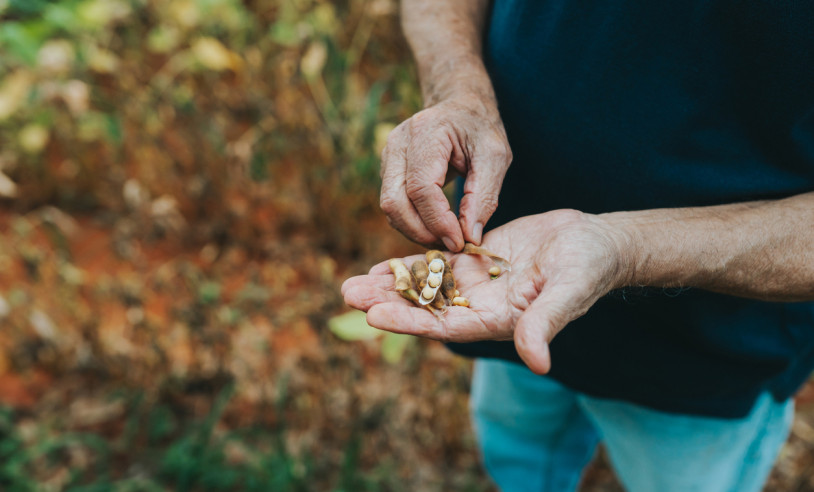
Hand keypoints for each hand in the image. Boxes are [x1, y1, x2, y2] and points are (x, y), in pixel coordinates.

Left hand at [341, 210, 629, 373]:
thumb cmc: (588, 267)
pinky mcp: (477, 260)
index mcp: (499, 320)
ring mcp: (477, 284)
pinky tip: (383, 265)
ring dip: (391, 285)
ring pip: (426, 286)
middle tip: (347, 294)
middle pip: (427, 308)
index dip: (411, 321)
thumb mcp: (567, 292)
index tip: (375, 316)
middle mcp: (482, 306)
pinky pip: (439, 264)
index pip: (447, 326)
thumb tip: (537, 363)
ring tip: (352, 282)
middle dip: (388, 302)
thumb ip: (545, 323)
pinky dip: (411, 265)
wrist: (596, 242)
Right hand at [379, 94, 511, 250]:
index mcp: (426, 132)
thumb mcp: (495, 157)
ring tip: (445, 237)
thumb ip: (483, 196)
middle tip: (451, 244)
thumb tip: (469, 237)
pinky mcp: (388, 169)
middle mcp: (398, 143)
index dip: (438, 221)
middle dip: (421, 231)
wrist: (460, 106)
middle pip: (395, 202)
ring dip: (415, 230)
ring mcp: (388, 156)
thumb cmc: (480, 129)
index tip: (459, 241)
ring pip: (390, 207)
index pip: (421, 188)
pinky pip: (393, 204)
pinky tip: (435, 226)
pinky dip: (411, 222)